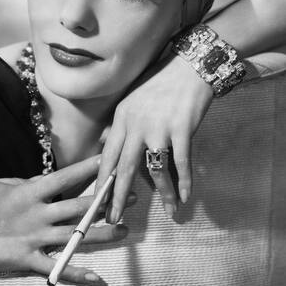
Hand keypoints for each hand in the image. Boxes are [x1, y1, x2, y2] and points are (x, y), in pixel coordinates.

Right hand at [0, 156, 131, 285]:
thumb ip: (23, 183)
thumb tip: (40, 181)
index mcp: (29, 191)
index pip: (67, 176)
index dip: (90, 168)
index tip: (110, 158)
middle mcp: (38, 214)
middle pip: (80, 205)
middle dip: (107, 199)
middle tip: (131, 194)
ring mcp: (34, 238)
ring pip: (76, 235)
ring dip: (102, 233)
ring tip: (124, 230)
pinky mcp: (26, 260)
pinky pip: (56, 267)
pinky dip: (77, 273)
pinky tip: (96, 277)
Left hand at [97, 53, 212, 222]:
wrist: (189, 67)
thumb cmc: (161, 83)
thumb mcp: (132, 100)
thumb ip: (124, 125)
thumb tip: (113, 147)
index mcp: (121, 118)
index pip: (107, 156)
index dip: (101, 182)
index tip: (97, 201)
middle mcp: (136, 126)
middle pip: (123, 169)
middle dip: (117, 197)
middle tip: (113, 218)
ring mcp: (158, 128)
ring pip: (155, 171)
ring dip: (163, 194)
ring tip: (169, 211)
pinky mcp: (181, 130)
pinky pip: (181, 163)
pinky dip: (185, 182)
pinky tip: (185, 196)